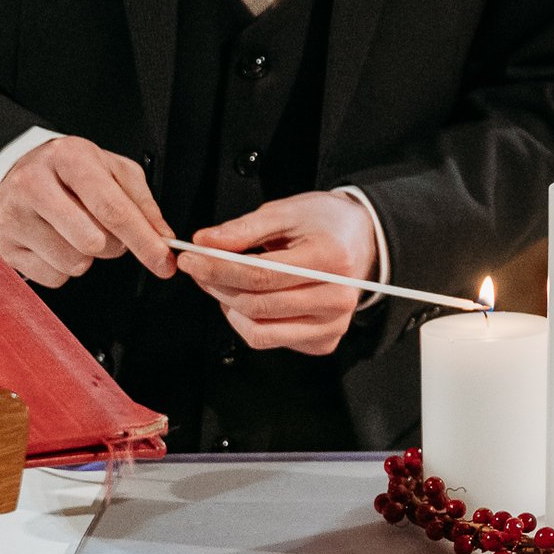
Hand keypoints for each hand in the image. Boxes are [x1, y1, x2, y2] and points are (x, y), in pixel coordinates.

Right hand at [0, 136, 174, 287]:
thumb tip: (162, 239)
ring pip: (74, 263)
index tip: (164, 262)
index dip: (143, 240)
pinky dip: (61, 267)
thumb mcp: (111, 171)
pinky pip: (52, 277)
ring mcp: (11, 215)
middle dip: (112, 245)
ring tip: (73, 230)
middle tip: (103, 228)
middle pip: (93, 241)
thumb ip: (142, 203)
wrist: (15, 174)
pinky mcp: (0, 245)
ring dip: (85, 256)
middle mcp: (33, 183)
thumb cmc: (69, 173)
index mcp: (68, 157)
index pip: (112, 208)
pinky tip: (52, 242)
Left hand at [180, 191, 376, 355]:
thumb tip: (204, 242)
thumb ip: (244, 229)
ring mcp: (333, 325)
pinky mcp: (324, 341)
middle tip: (199, 267)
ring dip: (229, 307)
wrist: (362, 241)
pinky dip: (249, 322)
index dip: (218, 268)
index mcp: (332, 259)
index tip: (191, 258)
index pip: (262, 274)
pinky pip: (270, 340)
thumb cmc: (324, 223)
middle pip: (258, 304)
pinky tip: (249, 299)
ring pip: (259, 330)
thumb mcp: (286, 211)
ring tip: (224, 284)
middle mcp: (338, 297)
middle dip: (217, 285)